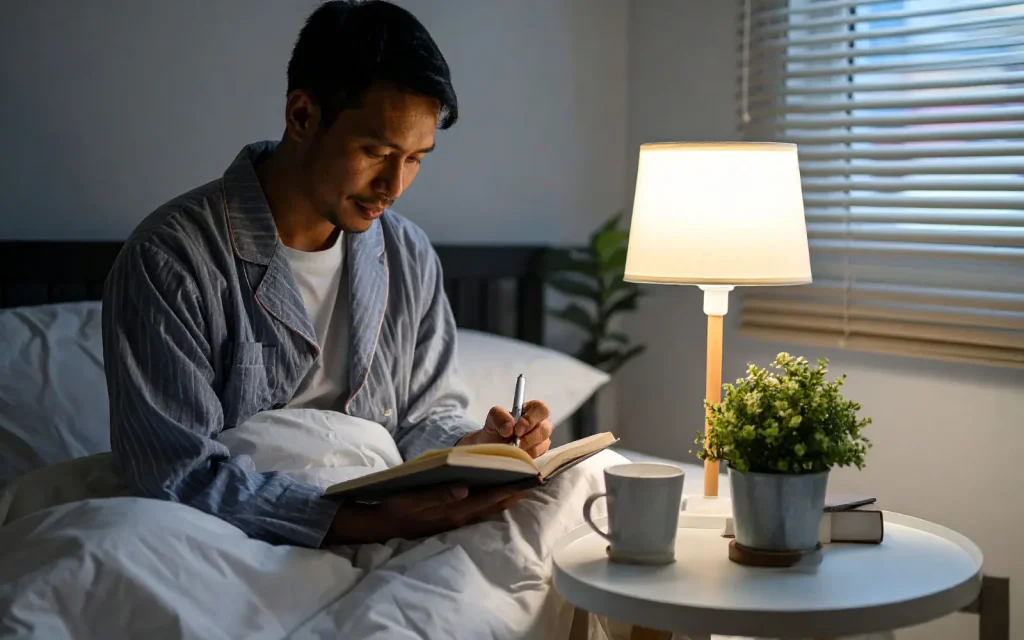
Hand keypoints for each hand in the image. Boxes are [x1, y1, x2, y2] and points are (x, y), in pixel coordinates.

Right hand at [324, 483, 524, 545]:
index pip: (489, 498)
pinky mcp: (451, 518)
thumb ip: (438, 494)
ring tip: (524, 481)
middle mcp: (459, 517)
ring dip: (506, 495)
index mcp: (453, 511)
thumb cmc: (395, 507)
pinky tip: (498, 489)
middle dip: (516, 491)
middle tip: (536, 478)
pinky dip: (492, 498)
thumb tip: (463, 487)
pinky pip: (478, 508)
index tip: (530, 478)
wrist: (379, 524)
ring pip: (488, 507)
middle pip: (495, 504)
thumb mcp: (412, 499)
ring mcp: (456, 519)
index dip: (511, 488)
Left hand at [458, 400, 552, 458]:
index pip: (541, 409)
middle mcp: (540, 424)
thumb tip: (509, 427)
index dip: (531, 419)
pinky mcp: (540, 454)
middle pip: (545, 429)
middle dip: (529, 437)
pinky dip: (525, 457)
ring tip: (512, 448)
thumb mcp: (493, 418)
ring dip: (525, 448)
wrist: (491, 447)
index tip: (517, 429)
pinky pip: (538, 457)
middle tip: (515, 442)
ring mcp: (542, 440)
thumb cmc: (496, 429)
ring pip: (542, 445)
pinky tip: (516, 455)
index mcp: (531, 410)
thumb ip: (500, 416)